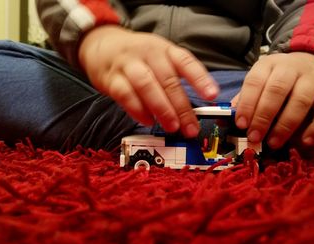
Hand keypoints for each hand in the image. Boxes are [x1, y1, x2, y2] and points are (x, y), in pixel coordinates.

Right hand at [78, 25, 218, 136]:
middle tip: (191, 127)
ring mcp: (128, 65)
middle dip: (182, 106)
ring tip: (172, 127)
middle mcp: (148, 54)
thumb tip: (193, 110)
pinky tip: (148, 121)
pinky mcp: (111, 79)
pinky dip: (138, 110)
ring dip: (162, 109)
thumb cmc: (137, 57)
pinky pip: (126, 95)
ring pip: (147, 86)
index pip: (186, 62)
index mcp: (165, 50)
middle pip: (168, 80)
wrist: (101, 45)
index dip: (200, 78)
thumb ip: (174, 78)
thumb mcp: (158, 57)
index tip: (212, 95)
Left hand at [232, 52, 313, 149]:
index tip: (240, 124)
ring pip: (301, 100)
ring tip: (274, 142)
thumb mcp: (258, 82)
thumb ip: (244, 100)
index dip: (247, 103)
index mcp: (268, 65)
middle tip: (255, 137)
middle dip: (264, 116)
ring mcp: (313, 79)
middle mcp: (291, 68)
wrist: (307, 61)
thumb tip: (223, 120)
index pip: (255, 81)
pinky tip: (305, 142)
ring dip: (286, 125)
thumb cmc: (276, 79)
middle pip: (277, 90)